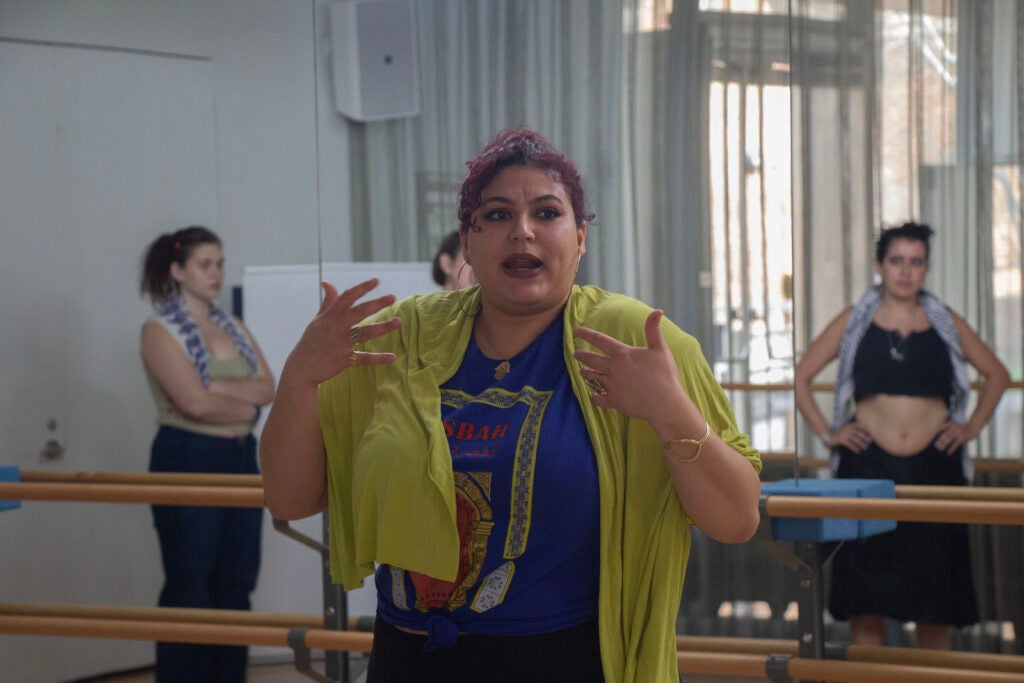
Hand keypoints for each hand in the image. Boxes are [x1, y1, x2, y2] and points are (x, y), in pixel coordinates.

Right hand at [284, 279, 401, 385]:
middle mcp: (336, 327)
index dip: (362, 288)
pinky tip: (393, 356)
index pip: (347, 297)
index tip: (376, 280)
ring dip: (383, 327)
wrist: (301, 369)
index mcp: (329, 317)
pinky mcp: (344, 359)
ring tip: (399, 322)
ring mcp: (341, 343)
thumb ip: (327, 303)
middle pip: (359, 312)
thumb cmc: (310, 342)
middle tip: (393, 297)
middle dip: (376, 304)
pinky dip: (379, 358)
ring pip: (365, 333)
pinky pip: (364, 358)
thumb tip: (327, 283)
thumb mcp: (317, 320)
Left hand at [572, 310, 684, 423]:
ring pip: (591, 377)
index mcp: (623, 354)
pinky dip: (595, 396)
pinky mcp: (614, 401)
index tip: (575, 331)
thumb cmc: (665, 375)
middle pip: (591, 359)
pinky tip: (595, 395)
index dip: (586, 334)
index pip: (600, 340)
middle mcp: (614, 368)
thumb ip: (654, 330)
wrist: (666, 404)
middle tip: (576, 354)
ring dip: (585, 373)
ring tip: (582, 372)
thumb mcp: (660, 349)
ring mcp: (612, 385)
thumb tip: (658, 311)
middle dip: (581, 355)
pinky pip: (597, 398)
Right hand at [830, 422, 872, 452]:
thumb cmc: (841, 433)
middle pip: (859, 433)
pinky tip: (858, 451)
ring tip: (865, 447)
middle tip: (869, 442)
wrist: (829, 436)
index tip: (871, 435)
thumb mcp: (847, 428)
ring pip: (855, 439)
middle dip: (865, 438)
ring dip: (861, 444)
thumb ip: (855, 429)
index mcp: (850, 425)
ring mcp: (844, 434)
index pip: (861, 426)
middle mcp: (848, 428)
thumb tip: (866, 435)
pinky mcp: (841, 440)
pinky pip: (850, 444)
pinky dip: (855, 448)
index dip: (867, 430)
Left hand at [934, 419, 974, 453]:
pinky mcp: (962, 438)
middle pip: (945, 434)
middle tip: (935, 445)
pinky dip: (951, 449)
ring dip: (944, 444)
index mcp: (950, 424)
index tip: (930, 435)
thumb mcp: (953, 425)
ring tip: (939, 448)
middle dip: (940, 440)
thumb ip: (945, 427)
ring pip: (949, 439)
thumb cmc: (961, 427)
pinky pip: (955, 444)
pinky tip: (948, 453)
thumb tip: (936, 432)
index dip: (936, 431)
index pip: (941, 427)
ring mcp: (958, 433)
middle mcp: (953, 428)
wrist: (973, 428)